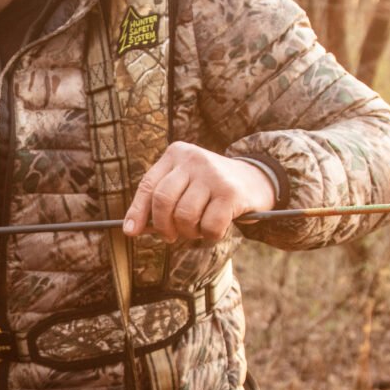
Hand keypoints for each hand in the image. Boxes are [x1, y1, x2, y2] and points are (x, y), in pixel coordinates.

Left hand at [122, 142, 277, 241]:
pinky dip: (211, 236)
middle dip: (164, 226)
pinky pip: (210, 226)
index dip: (137, 211)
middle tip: (171, 236)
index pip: (148, 185)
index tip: (131, 232)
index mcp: (177, 154)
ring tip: (199, 229)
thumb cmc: (213, 188)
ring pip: (185, 216)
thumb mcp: (186, 184)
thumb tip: (134, 229)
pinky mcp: (231, 192)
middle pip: (163, 200)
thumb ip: (163, 200)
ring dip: (190, 232)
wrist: (258, 180)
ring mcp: (213, 174)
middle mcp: (193, 159)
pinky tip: (217, 229)